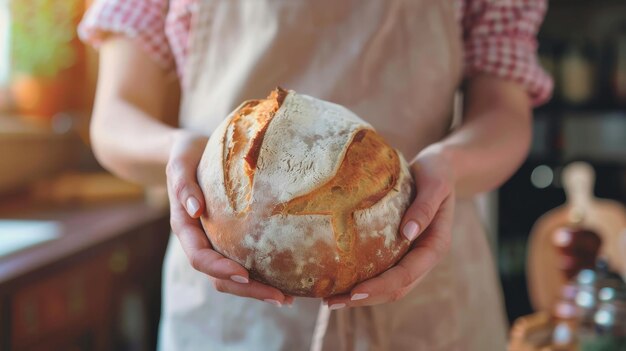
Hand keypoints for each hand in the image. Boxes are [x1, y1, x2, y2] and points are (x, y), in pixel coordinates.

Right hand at [166, 130, 292, 305]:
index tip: (244, 274)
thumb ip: (183, 184)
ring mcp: (216, 242)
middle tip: (280, 297)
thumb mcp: (181, 162)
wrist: (191, 149)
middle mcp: (201, 240)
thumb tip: (195, 209)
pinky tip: (286, 278)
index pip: (200, 258)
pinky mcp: (231, 238)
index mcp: (185, 227)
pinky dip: (262, 274)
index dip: (220, 269)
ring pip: (233, 277)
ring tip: (288, 297)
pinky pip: (245, 261)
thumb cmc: (186, 153)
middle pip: (220, 277)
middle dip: (248, 290)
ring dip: (258, 290)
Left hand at [324, 147, 454, 308]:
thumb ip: (424, 207)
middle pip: (395, 289)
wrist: (441, 167)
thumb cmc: (438, 171)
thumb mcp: (435, 183)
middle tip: (332, 302)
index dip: (381, 286)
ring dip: (361, 296)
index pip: (406, 275)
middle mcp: (423, 257)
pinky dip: (363, 279)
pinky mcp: (400, 250)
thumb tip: (407, 234)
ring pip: (388, 286)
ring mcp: (412, 255)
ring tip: (330, 300)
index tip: (355, 291)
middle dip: (365, 299)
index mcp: (435, 246)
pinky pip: (382, 271)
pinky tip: (339, 280)